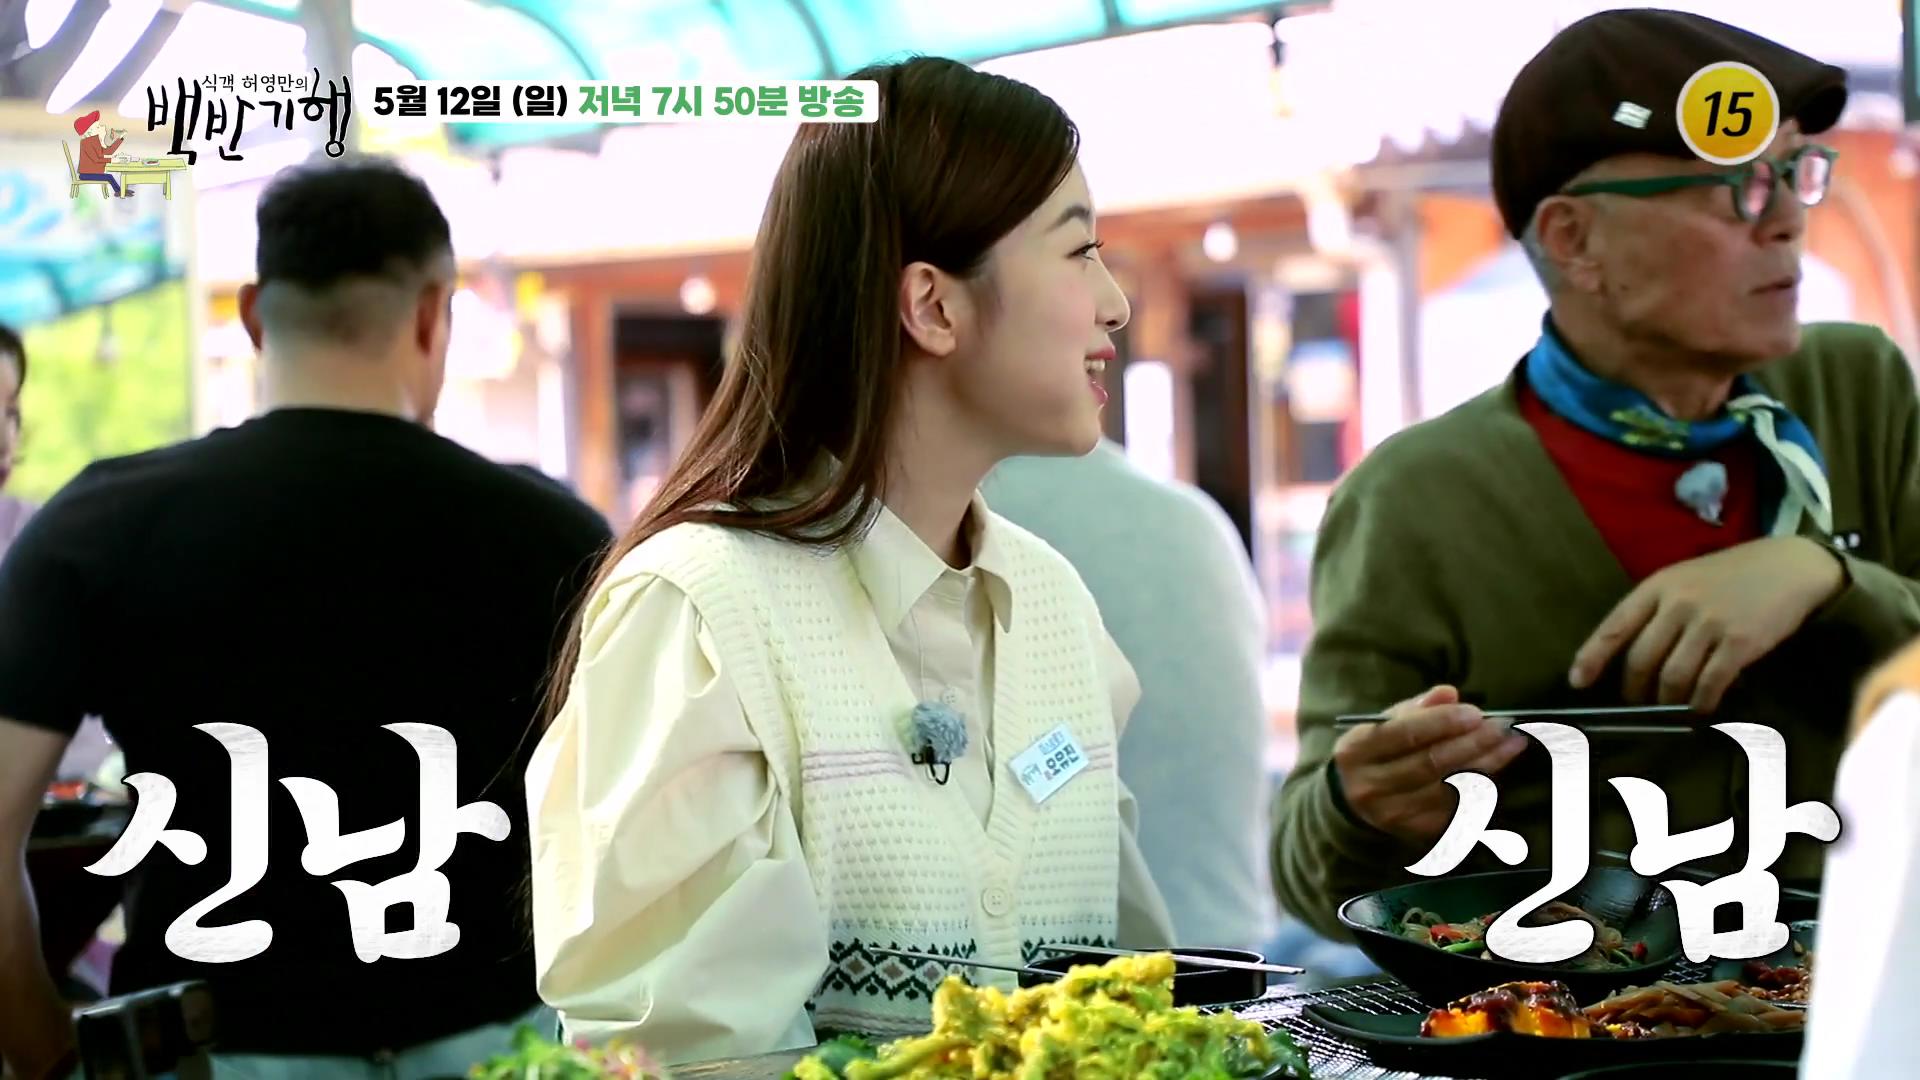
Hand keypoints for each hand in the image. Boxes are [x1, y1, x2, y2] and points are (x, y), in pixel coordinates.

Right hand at [1331, 685, 1531, 841]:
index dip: (1442, 722)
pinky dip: (1481, 785)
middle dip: (1472, 743)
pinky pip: (1457, 806)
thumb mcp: (1384, 723)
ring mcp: (1393, 814)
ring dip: (1486, 764)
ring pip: (1449, 787)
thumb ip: (1417, 707)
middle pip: (1430, 763)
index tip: (1476, 712)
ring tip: (1512, 743)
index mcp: (1355, 751)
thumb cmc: (1376, 751)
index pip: (1403, 734)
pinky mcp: (1416, 831)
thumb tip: (1450, 693)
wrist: (1355, 799)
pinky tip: (1497, 766)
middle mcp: (1370, 787)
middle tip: (1502, 727)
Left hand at [1569, 537, 1844, 711]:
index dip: (1592, 657)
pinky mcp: (1739, 643)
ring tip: (1669, 711)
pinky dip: (1700, 704)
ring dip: (1667, 703)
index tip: (1577, 682)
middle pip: (1640, 660)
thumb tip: (1630, 656)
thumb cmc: (1732, 575)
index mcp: (1658, 586)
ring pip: (1672, 677)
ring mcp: (1709, 623)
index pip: (1614, 626)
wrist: (1790, 566)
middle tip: (1637, 706)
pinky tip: (1700, 709)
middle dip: (1634, 691)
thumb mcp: (1685, 579)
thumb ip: (1658, 610)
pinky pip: (1709, 684)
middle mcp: (1678, 603)